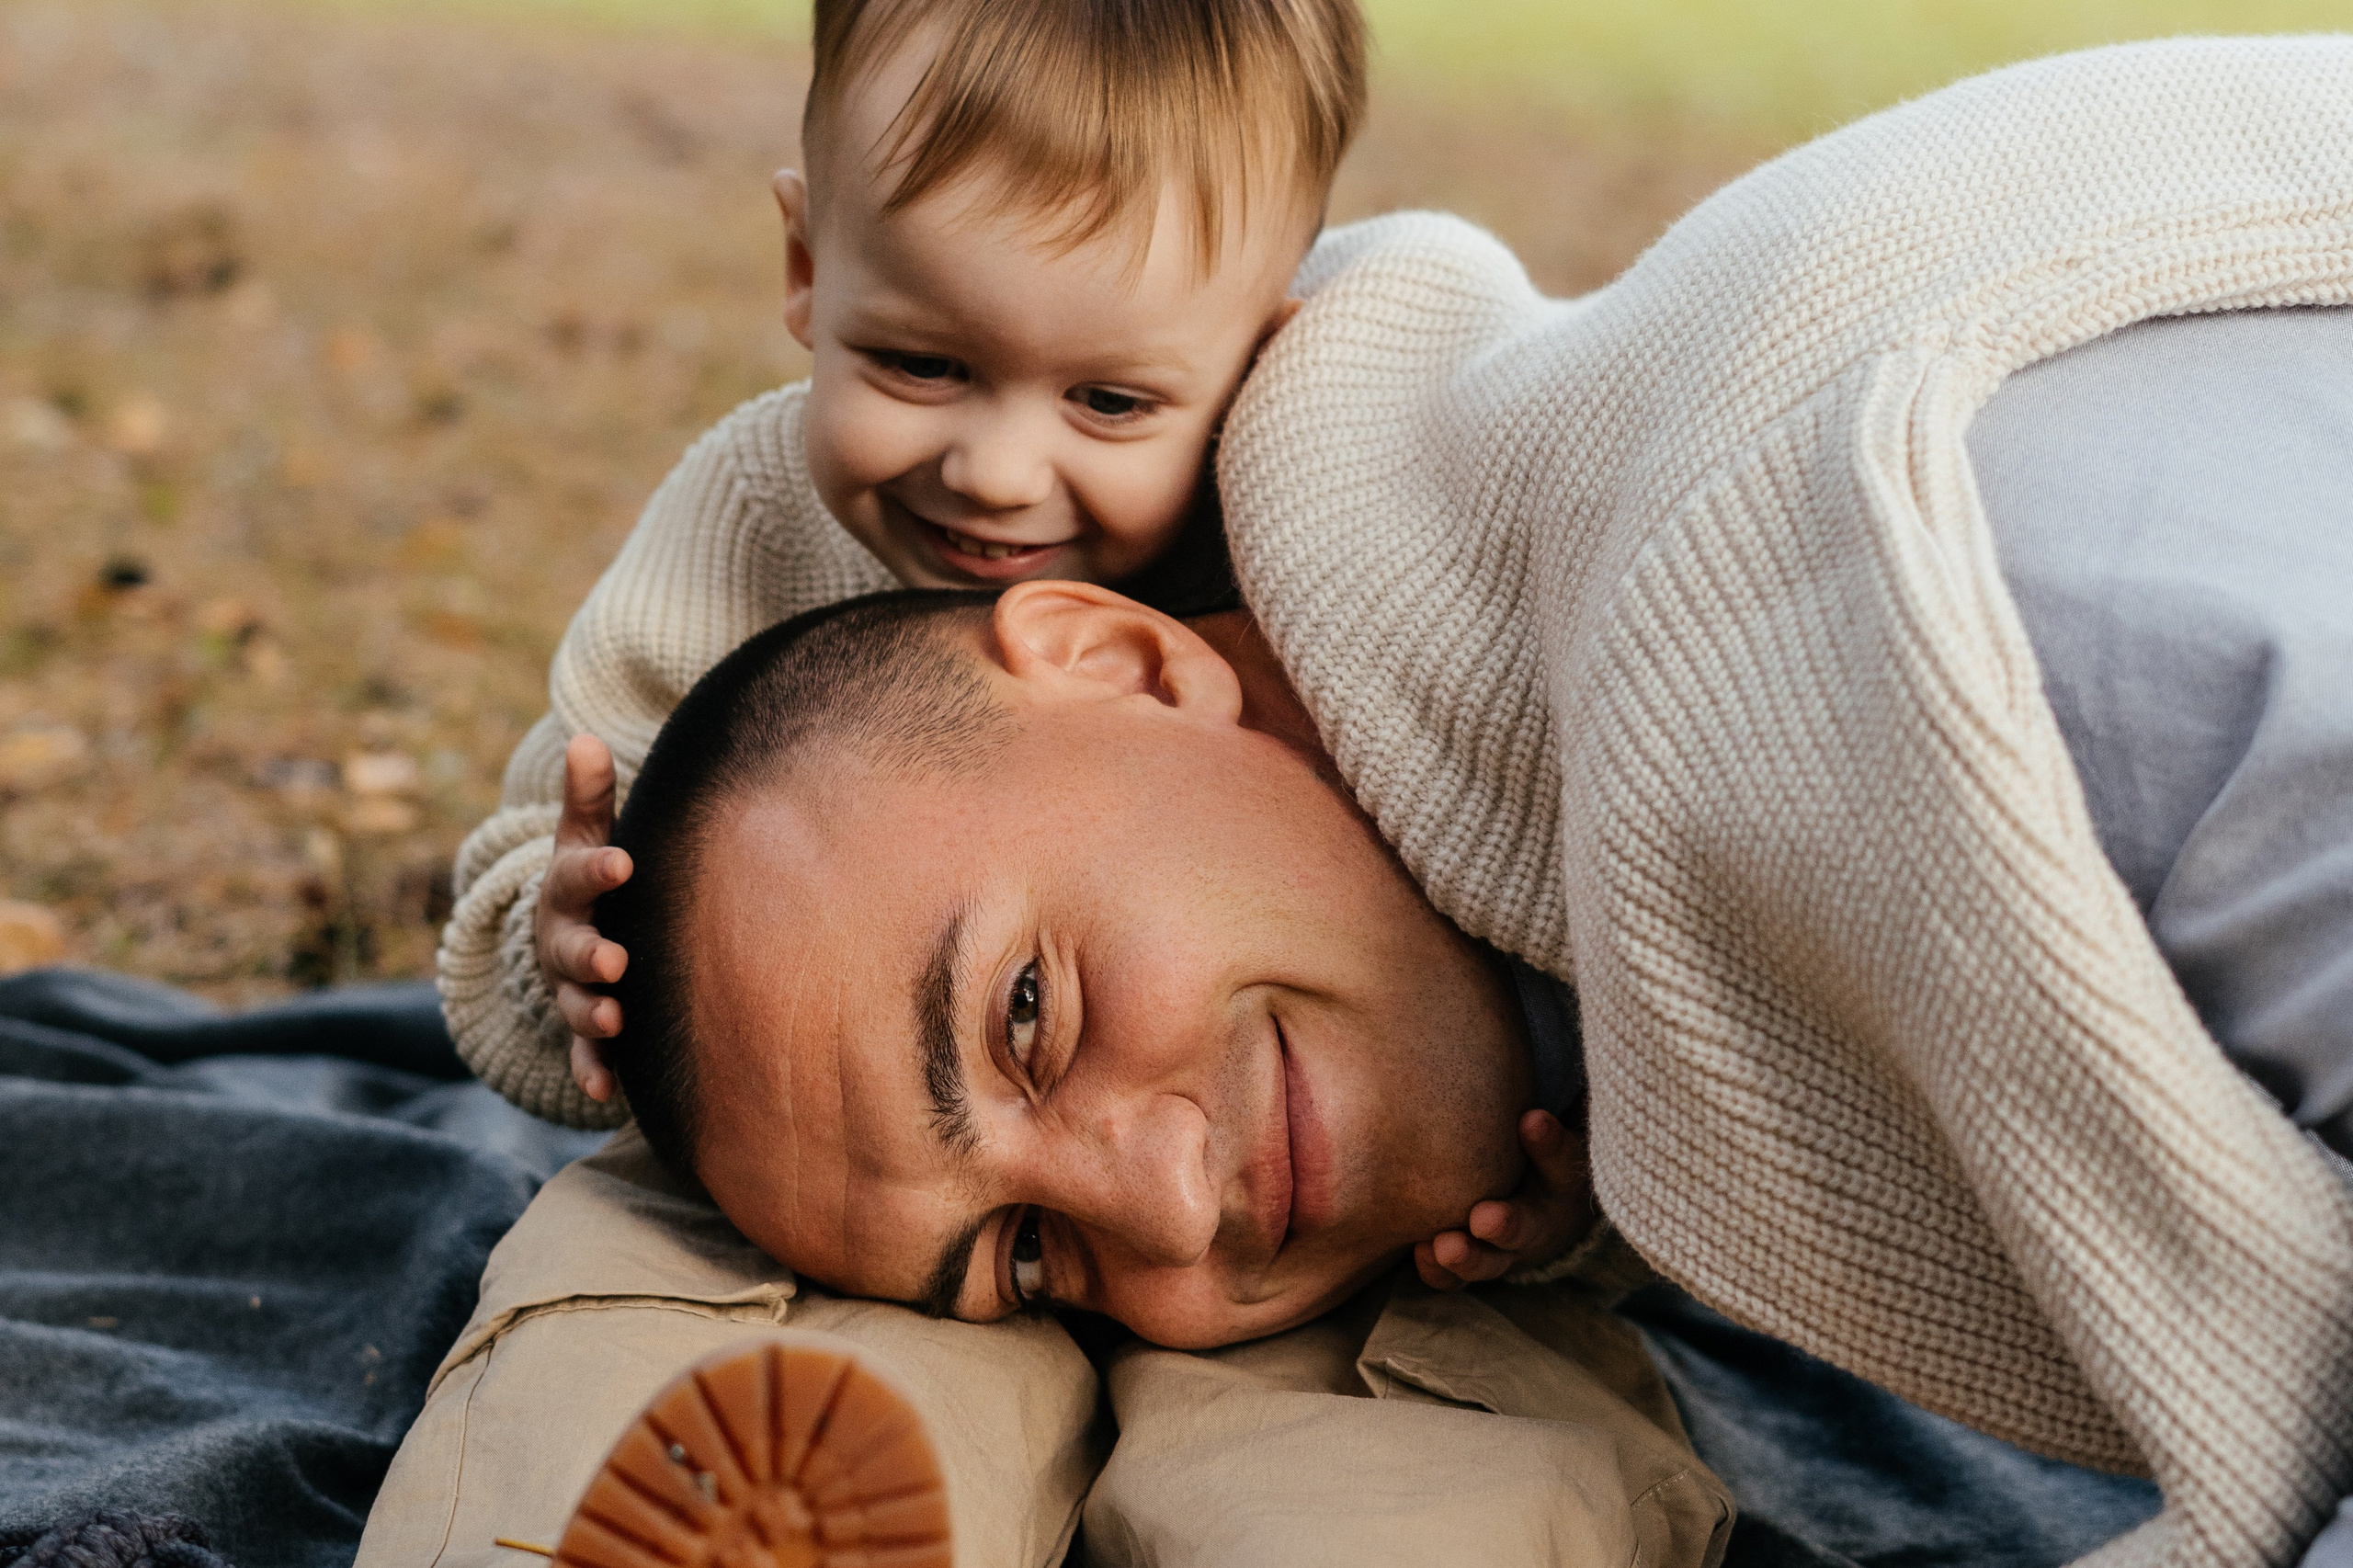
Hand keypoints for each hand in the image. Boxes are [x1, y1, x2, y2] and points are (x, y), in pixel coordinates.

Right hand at [534, 734, 633, 1103]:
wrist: (567, 934)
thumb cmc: (593, 879)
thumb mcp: (588, 837)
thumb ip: (590, 796)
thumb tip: (586, 738)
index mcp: (569, 891)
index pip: (580, 875)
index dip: (599, 869)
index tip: (623, 861)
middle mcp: (563, 943)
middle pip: (571, 950)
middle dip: (589, 956)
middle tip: (614, 960)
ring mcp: (571, 990)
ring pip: (578, 1006)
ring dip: (593, 1015)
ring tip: (616, 1021)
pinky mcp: (586, 1032)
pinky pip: (585, 1056)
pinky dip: (591, 1073)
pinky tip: (607, 1093)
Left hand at [1413, 1109, 1594, 1289]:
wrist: (1536, 1200)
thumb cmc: (1528, 1143)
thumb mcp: (1541, 1123)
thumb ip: (1528, 1099)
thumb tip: (1508, 1001)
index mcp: (1563, 1180)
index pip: (1566, 1163)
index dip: (1551, 1145)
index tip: (1531, 1119)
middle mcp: (1538, 1219)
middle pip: (1529, 1227)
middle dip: (1507, 1223)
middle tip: (1485, 1217)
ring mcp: (1505, 1248)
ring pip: (1491, 1261)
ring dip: (1469, 1257)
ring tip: (1445, 1246)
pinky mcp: (1474, 1261)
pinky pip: (1456, 1276)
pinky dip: (1439, 1270)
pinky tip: (1420, 1253)